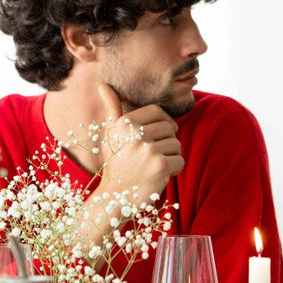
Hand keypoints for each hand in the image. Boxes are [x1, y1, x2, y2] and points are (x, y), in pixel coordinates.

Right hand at [97, 83, 183, 201]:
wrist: (114, 199)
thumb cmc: (115, 164)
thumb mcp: (110, 134)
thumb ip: (112, 108)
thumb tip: (103, 83)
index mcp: (124, 123)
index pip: (157, 112)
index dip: (163, 122)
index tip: (159, 135)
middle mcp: (135, 134)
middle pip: (169, 128)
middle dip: (165, 142)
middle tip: (151, 157)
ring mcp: (148, 149)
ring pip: (176, 144)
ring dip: (170, 157)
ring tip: (153, 166)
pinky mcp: (160, 165)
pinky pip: (180, 160)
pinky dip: (174, 170)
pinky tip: (159, 176)